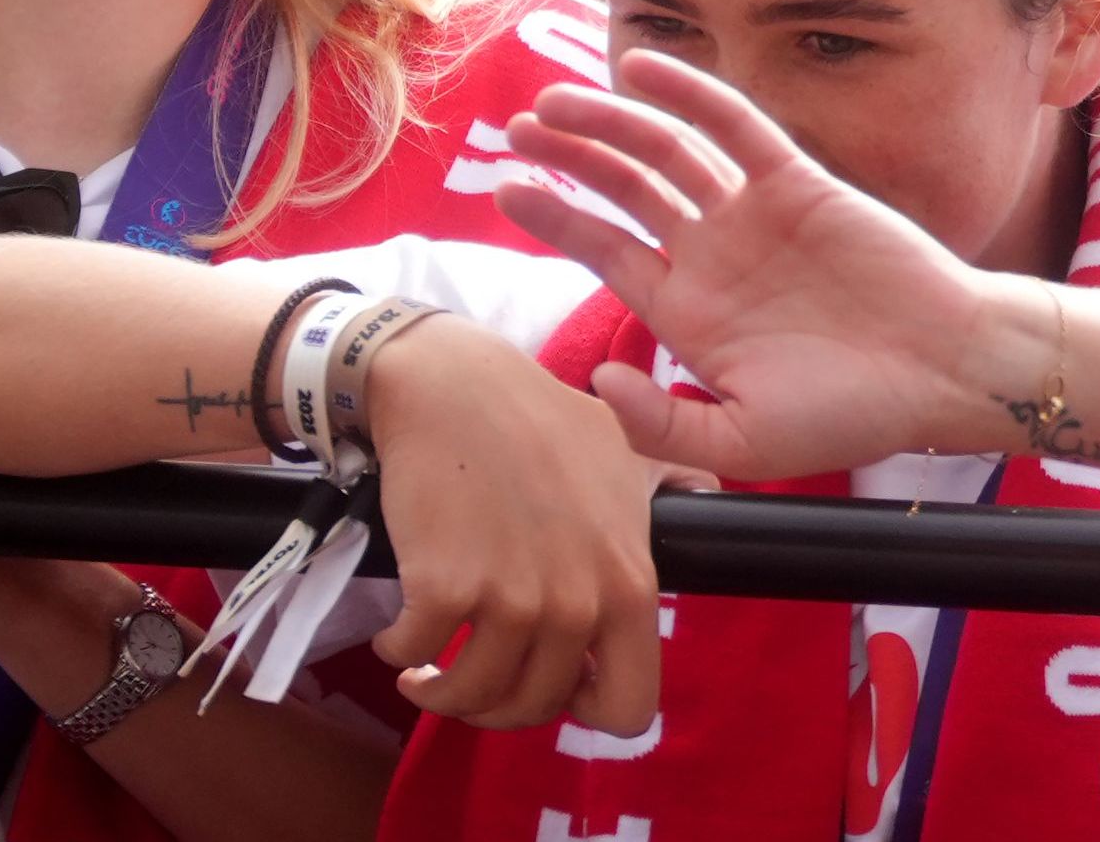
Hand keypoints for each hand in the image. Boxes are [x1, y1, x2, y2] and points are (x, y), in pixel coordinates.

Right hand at [357, 319, 662, 737]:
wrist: (455, 388)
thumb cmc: (537, 420)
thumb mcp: (627, 456)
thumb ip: (664, 488)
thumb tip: (699, 493)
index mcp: (629, 581)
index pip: (631, 708)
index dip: (582, 710)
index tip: (548, 683)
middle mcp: (579, 598)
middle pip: (535, 709)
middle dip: (495, 706)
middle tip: (468, 677)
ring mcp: (513, 596)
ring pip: (471, 696)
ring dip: (439, 689)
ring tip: (426, 667)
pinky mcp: (446, 588)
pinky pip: (415, 655)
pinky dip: (400, 651)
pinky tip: (400, 631)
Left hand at [496, 50, 1009, 482]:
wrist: (943, 372)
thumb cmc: (851, 414)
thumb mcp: (740, 446)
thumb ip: (659, 425)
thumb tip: (597, 375)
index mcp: (691, 313)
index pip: (606, 250)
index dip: (554, 217)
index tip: (505, 189)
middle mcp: (715, 254)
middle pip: (625, 189)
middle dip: (569, 157)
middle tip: (517, 128)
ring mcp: (755, 215)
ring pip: (669, 153)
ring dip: (612, 123)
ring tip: (556, 101)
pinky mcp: (799, 184)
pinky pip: (736, 127)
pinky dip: (690, 95)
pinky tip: (643, 69)